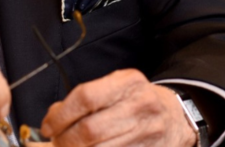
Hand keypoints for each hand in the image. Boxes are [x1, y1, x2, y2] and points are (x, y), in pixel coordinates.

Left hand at [40, 69, 195, 146]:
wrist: (176, 117)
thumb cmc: (137, 101)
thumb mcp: (115, 88)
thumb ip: (83, 100)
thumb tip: (52, 118)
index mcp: (128, 83)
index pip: (85, 97)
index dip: (61, 116)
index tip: (48, 127)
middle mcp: (141, 106)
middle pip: (91, 130)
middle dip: (66, 141)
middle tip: (56, 143)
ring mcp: (148, 133)